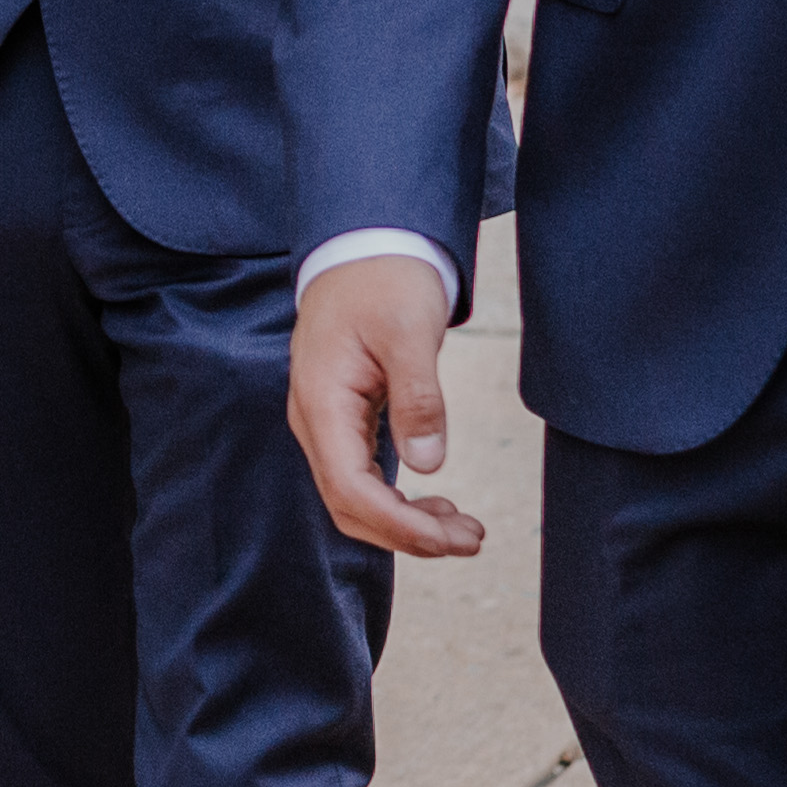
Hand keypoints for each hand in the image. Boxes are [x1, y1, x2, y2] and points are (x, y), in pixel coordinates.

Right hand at [291, 251, 487, 558]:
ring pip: (356, 498)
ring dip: (406, 523)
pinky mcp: (343, 421)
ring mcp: (325, 423)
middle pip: (350, 506)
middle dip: (409, 534)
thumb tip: (427, 464)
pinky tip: (436, 504)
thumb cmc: (383, 280)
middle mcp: (314, 421)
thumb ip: (417, 397)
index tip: (448, 538)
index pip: (351, 488)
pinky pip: (363, 478)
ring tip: (463, 529)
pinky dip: (399, 501)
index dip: (398, 524)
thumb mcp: (408, 331)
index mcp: (321, 401)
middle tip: (472, 540)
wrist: (362, 246)